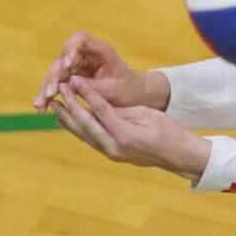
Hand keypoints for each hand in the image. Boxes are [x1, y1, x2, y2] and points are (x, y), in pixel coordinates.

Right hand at [33, 31, 169, 112]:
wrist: (133, 95)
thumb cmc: (128, 89)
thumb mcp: (113, 89)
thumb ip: (92, 86)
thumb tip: (68, 84)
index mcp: (100, 50)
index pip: (80, 40)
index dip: (71, 49)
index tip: (67, 64)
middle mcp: (85, 55)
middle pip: (63, 58)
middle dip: (55, 75)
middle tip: (50, 92)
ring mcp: (75, 65)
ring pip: (56, 72)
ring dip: (46, 87)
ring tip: (40, 104)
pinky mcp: (70, 77)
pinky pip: (56, 83)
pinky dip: (48, 95)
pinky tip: (41, 107)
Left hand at [50, 76, 210, 180]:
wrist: (178, 155)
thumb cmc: (169, 131)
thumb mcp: (147, 114)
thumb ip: (121, 111)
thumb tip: (99, 105)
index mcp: (124, 134)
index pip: (100, 110)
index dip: (86, 93)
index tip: (74, 80)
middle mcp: (114, 146)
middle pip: (86, 124)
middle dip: (71, 105)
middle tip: (60, 89)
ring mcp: (112, 153)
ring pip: (84, 134)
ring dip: (68, 119)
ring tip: (56, 104)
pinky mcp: (112, 154)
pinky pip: (90, 140)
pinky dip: (78, 129)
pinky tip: (68, 122)